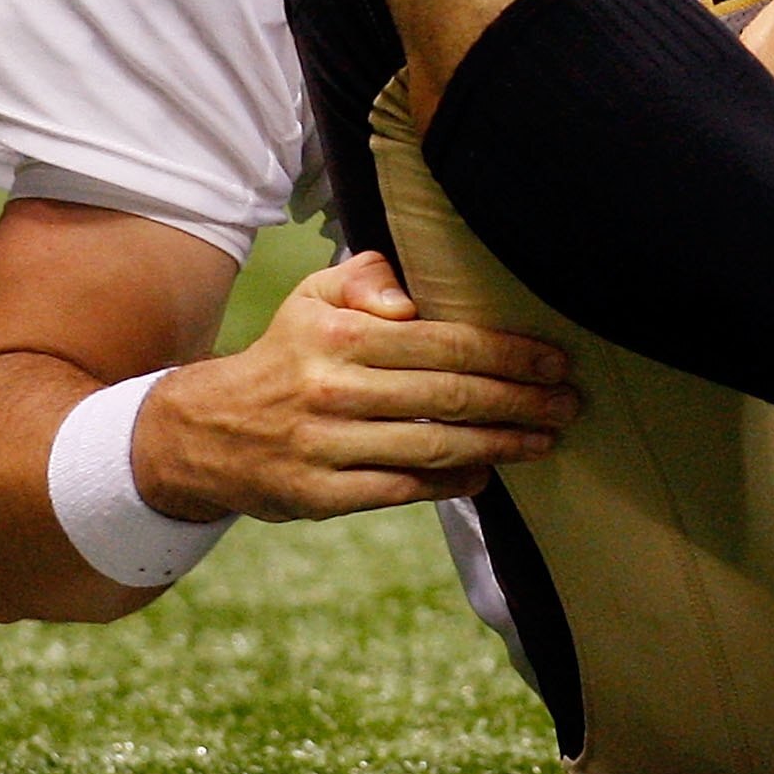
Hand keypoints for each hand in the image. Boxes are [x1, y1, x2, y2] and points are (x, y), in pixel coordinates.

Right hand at [132, 251, 578, 521]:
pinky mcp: (322, 495)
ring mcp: (328, 447)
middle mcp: (335, 390)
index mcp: (340, 335)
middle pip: (451, 396)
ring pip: (435, 446)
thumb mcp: (311, 298)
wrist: (205, 432)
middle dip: (520, 401)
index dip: (508, 353)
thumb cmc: (284, 355)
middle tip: (568, 404)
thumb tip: (411, 299)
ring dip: (500, 444)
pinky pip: (403, 489)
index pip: (445, 342)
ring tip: (543, 440)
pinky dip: (451, 484)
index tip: (554, 360)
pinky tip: (486, 475)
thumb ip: (365, 278)